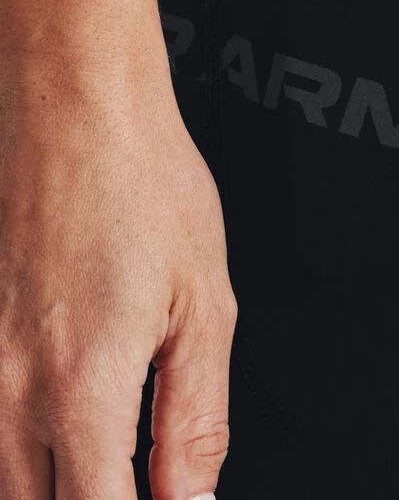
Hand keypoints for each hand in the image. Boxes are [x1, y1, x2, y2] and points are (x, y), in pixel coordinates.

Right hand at [0, 67, 236, 498]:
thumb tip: (191, 498)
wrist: (78, 110)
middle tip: (135, 481)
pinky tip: (61, 431)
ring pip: (2, 479)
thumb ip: (195, 418)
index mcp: (84, 389)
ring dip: (52, 487)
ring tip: (106, 462)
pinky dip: (19, 451)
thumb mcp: (205, 305)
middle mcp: (12, 389)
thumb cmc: (145, 186)